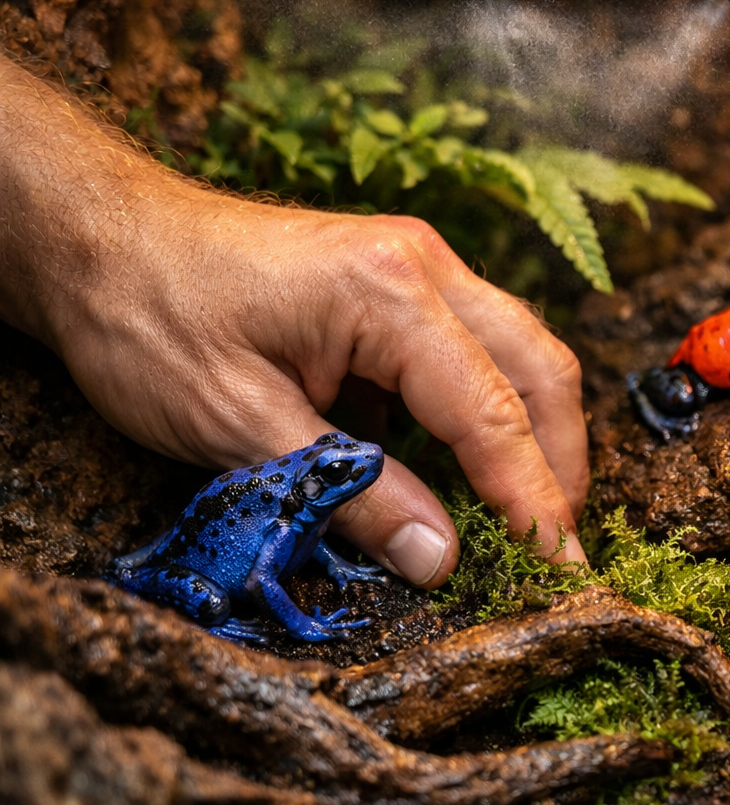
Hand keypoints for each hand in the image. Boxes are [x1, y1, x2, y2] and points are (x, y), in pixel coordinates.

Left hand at [0, 55, 587, 581]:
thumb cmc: (147, 317)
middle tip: (555, 548)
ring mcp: (419, 266)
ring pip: (520, 353)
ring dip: (533, 435)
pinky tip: (463, 471)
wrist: (95, 238)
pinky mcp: (401, 282)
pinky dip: (488, 413)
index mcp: (390, 293)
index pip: (492, 412)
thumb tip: (438, 559)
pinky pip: (476, 349)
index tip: (557, 567)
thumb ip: (349, 493)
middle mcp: (425, 265)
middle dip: (560, 463)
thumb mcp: (237, 425)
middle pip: (538, 369)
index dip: (531, 498)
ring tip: (525, 516)